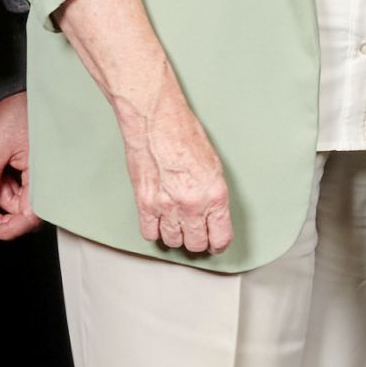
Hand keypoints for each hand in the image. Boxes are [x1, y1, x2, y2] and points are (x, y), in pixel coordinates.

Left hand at [0, 92, 37, 241]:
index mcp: (45, 177)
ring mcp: (44, 176)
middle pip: (22, 212)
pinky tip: (3, 169)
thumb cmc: (21, 112)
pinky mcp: (39, 171)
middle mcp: (49, 181)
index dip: (9, 230)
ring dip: (2, 194)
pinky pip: (22, 189)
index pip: (30, 218)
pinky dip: (8, 185)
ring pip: (19, 201)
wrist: (36, 91)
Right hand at [116, 89, 233, 258]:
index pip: (220, 236)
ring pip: (173, 241)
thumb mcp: (214, 166)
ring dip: (176, 236)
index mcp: (215, 195)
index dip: (218, 244)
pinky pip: (150, 233)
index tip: (216, 244)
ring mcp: (166, 206)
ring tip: (177, 226)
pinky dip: (155, 231)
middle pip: (196, 243)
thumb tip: (212, 214)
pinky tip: (159, 222)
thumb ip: (213, 194)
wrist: (157, 123)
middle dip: (197, 241)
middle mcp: (192, 205)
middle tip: (196, 234)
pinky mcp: (145, 204)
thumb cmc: (185, 136)